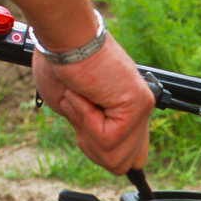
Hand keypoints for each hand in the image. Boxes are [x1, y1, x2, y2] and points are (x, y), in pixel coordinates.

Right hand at [31, 33, 154, 175]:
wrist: (61, 36)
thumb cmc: (59, 65)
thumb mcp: (74, 112)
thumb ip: (94, 134)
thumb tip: (109, 157)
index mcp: (128, 113)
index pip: (133, 158)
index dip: (106, 156)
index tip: (86, 136)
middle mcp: (140, 111)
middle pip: (121, 165)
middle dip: (90, 146)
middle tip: (77, 110)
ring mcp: (141, 108)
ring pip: (115, 158)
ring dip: (87, 132)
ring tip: (80, 99)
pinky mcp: (137, 105)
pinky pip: (108, 139)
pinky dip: (86, 120)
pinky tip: (82, 95)